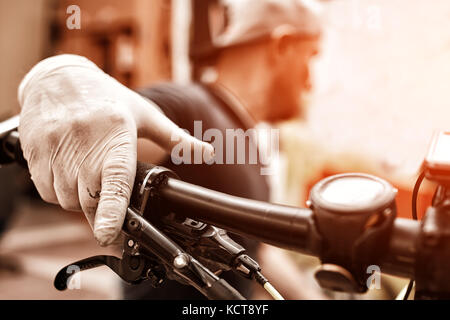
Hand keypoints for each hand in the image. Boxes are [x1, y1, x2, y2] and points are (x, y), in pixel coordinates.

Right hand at [18, 54, 213, 245]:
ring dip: (80, 201)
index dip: (113, 213)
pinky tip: (70, 173)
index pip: (115, 182)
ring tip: (90, 177)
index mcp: (116, 135)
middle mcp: (83, 144)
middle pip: (89, 200)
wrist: (58, 78)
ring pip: (66, 199)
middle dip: (101, 210)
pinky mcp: (35, 153)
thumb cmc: (106, 98)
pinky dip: (60, 192)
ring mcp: (55, 148)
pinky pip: (46, 191)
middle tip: (109, 198)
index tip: (109, 235)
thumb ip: (176, 137)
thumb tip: (208, 151)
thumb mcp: (144, 114)